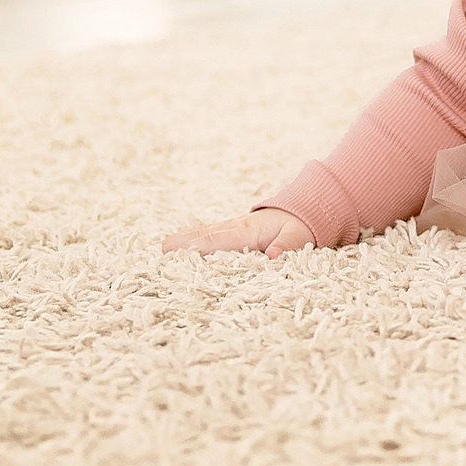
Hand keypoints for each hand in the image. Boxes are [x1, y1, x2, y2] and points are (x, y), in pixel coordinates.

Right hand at [160, 206, 314, 259]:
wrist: (307, 209)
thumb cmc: (302, 225)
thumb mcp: (301, 236)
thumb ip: (288, 246)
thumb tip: (273, 257)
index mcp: (249, 230)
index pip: (218, 240)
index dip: (195, 247)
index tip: (173, 254)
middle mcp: (237, 228)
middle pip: (205, 235)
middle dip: (182, 243)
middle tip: (158, 253)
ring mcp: (234, 228)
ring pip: (205, 233)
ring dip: (184, 240)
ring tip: (162, 249)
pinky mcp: (235, 232)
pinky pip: (211, 236)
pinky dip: (194, 239)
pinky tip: (181, 246)